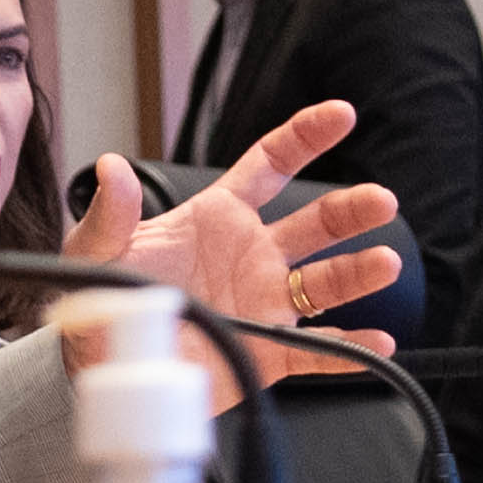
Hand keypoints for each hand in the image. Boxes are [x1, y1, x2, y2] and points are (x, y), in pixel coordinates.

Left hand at [63, 102, 404, 397]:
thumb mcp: (97, 252)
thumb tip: (111, 167)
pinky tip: (379, 341)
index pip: (271, 165)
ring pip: (324, 284)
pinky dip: (349, 350)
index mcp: (217, 218)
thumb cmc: (102, 301)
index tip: (342, 115)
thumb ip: (110, 213)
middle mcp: (252, 256)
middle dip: (352, 210)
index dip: (306, 137)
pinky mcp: (266, 354)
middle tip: (381, 202)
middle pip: (316, 224)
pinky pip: (316, 352)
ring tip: (385, 263)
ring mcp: (264, 304)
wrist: (103, 367)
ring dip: (359, 272)